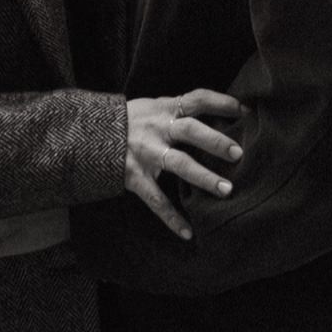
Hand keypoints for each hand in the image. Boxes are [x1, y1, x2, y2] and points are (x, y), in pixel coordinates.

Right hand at [124, 89, 244, 240]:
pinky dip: (172, 218)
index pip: (196, 99)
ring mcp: (146, 153)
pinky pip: (156, 200)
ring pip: (179, 164)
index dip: (221, 103)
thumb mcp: (153, 107)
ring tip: (226, 190)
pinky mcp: (135, 177)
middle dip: (215, 141)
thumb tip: (217, 115)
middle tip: (239, 153)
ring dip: (203, 177)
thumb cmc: (130, 121)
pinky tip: (188, 232)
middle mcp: (157, 129)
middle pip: (191, 130)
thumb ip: (178, 111)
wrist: (88, 134)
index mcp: (164, 109)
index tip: (244, 111)